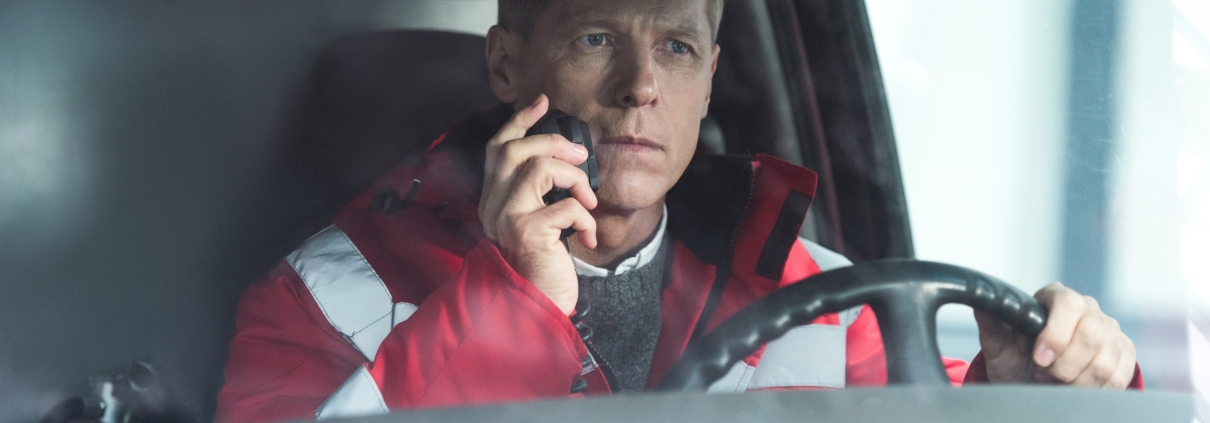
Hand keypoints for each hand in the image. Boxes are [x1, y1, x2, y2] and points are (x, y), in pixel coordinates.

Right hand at [479, 94, 598, 314]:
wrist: (537, 309)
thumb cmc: (543, 267)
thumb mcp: (540, 223)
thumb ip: (542, 194)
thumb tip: (569, 156)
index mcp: (494, 200)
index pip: (498, 148)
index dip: (520, 121)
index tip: (544, 102)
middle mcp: (492, 207)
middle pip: (513, 150)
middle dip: (551, 142)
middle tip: (581, 154)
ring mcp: (506, 219)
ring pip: (537, 169)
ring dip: (573, 178)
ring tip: (589, 201)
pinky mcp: (528, 234)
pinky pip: (564, 206)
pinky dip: (585, 216)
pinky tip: (588, 237)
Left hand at [974, 282, 1135, 387]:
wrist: (1032, 383)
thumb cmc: (1014, 359)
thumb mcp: (998, 344)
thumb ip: (992, 322)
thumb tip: (983, 300)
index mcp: (1056, 298)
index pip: (1068, 303)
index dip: (1056, 334)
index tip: (1039, 359)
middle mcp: (1088, 309)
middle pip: (1092, 334)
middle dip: (1064, 365)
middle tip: (1043, 374)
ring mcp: (1110, 331)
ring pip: (1105, 361)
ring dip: (1076, 381)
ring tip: (1056, 380)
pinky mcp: (1124, 354)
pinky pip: (1119, 377)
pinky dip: (1093, 390)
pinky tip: (1075, 387)